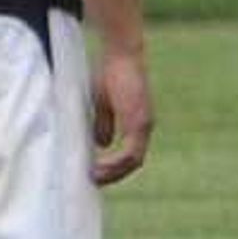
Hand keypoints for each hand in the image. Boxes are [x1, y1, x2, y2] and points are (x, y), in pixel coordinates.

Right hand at [89, 47, 153, 186]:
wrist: (123, 56)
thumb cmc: (112, 74)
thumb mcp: (103, 103)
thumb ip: (104, 123)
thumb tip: (101, 144)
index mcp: (137, 123)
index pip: (130, 153)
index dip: (115, 167)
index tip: (97, 174)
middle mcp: (144, 127)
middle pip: (133, 162)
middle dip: (114, 175)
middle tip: (94, 182)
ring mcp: (143, 125)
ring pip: (133, 161)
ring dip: (113, 173)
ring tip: (93, 178)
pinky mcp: (138, 122)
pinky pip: (129, 152)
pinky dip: (115, 163)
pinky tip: (98, 166)